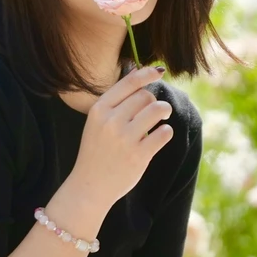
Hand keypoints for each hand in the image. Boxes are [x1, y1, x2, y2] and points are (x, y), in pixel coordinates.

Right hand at [69, 65, 172, 207]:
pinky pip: (164, 132)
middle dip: (153, 101)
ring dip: (164, 111)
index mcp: (98, 110)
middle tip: (154, 111)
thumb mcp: (97, 122)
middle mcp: (111, 121)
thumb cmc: (96, 150)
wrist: (90, 185)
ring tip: (161, 118)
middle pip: (146, 96)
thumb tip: (139, 71)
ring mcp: (125, 138)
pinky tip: (159, 136)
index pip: (128, 83)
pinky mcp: (139, 155)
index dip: (146, 74)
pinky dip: (166, 132)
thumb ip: (116, 101)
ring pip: (157, 110)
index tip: (158, 72)